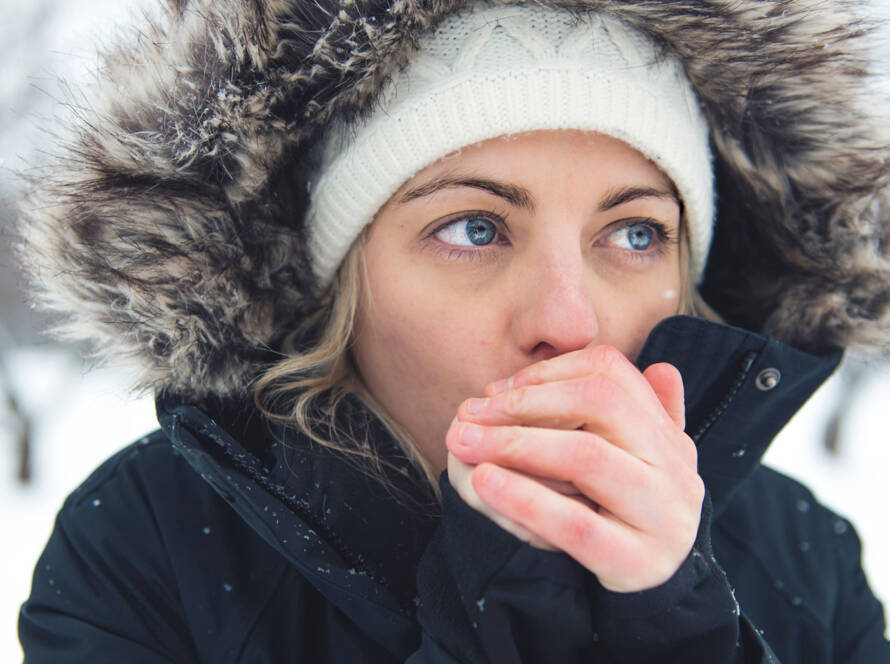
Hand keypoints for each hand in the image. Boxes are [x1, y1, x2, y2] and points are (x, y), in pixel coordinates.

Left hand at [445, 346, 703, 592]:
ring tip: (465, 442)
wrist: (657, 590)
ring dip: (516, 442)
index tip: (498, 389)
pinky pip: (575, 523)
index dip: (549, 371)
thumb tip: (659, 365)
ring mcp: (660, 516)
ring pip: (586, 457)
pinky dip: (524, 498)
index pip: (611, 371)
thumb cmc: (631, 512)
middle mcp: (675, 468)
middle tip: (470, 412)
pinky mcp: (635, 561)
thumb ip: (639, 413)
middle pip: (601, 404)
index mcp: (667, 434)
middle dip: (525, 402)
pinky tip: (483, 481)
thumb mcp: (640, 459)